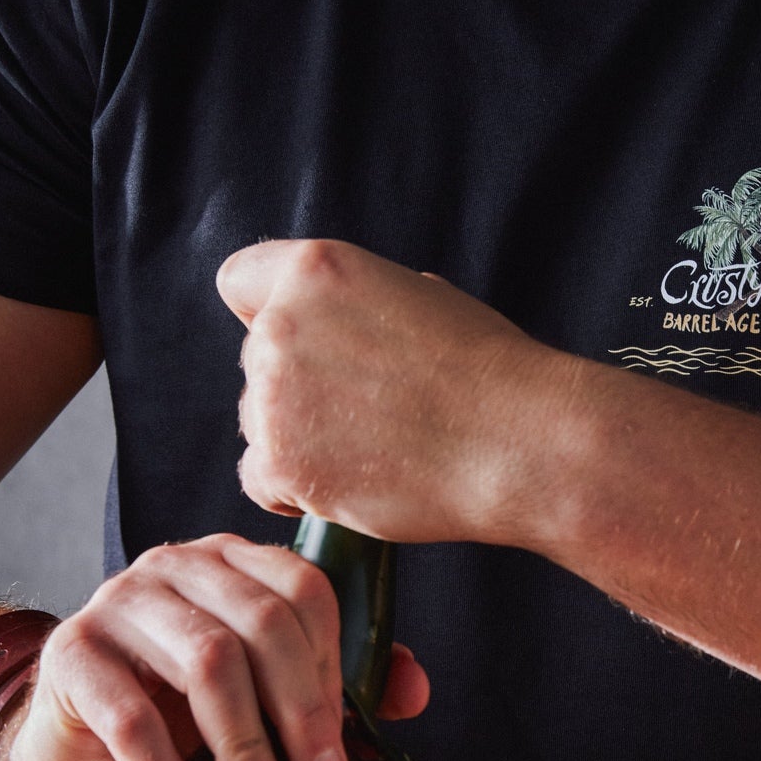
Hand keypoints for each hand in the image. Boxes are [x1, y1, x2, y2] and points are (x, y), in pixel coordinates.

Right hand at [0, 535, 429, 760]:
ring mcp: (119, 602)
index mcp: (233, 563)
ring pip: (206, 664)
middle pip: (261, 625)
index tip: (346, 741)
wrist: (77, 748)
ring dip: (247, 751)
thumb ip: (336, 685)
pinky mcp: (73, 654)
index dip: (332, 666)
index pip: (303, 590)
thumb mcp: (262, 698)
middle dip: (302, 713)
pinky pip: (131, 720)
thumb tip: (414, 692)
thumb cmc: (180, 716)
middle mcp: (176, 566)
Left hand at [217, 238, 570, 542]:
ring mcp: (274, 398)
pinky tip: (350, 482)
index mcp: (316, 270)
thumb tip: (337, 329)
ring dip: (296, 437)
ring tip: (371, 449)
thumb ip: (356, 303)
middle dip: (294, 384)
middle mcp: (281, 326)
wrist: (518, 443)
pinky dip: (295, 490)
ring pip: (256, 421)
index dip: (271, 314)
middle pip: (254, 359)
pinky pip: (259, 480)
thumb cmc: (487, 372)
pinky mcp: (281, 465)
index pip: (241, 282)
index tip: (308, 344)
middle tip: (363, 410)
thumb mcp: (420, 296)